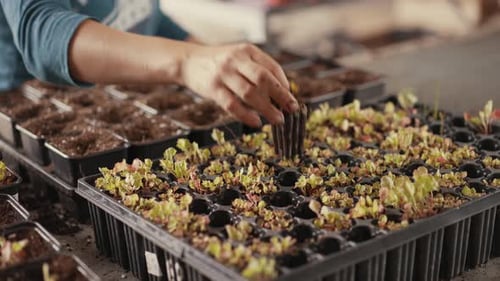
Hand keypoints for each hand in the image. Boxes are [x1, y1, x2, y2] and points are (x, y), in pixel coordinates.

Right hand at [180, 43, 298, 126]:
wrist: (188, 61)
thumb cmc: (220, 63)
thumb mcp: (240, 58)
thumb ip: (258, 70)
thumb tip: (282, 94)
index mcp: (247, 51)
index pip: (271, 67)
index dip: (284, 84)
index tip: (290, 98)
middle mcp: (236, 60)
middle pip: (263, 79)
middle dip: (281, 96)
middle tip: (292, 109)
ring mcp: (223, 74)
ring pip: (250, 93)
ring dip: (267, 108)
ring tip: (278, 120)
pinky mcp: (212, 88)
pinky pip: (232, 105)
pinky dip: (246, 115)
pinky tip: (256, 122)